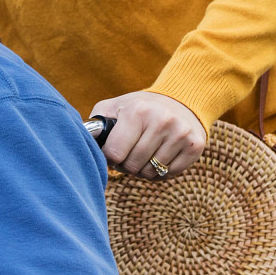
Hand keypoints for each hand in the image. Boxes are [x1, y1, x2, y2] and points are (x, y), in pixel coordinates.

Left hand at [92, 90, 206, 178]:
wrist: (180, 100)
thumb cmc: (138, 108)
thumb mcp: (114, 107)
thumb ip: (95, 126)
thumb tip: (80, 144)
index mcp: (138, 111)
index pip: (114, 154)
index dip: (110, 158)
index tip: (113, 152)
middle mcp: (162, 121)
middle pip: (132, 166)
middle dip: (126, 164)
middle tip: (129, 152)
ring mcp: (181, 134)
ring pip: (151, 173)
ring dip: (143, 169)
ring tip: (144, 153)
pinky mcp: (195, 146)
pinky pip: (169, 174)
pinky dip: (161, 171)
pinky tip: (160, 155)